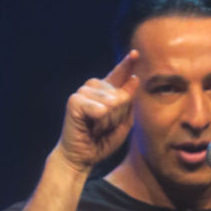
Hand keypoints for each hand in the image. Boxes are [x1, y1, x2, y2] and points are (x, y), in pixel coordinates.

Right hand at [55, 50, 139, 172]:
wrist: (81, 158)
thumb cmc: (101, 142)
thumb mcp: (123, 123)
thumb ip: (130, 102)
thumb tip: (134, 79)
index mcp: (106, 92)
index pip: (119, 74)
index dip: (127, 64)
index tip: (136, 53)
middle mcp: (94, 88)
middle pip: (121, 95)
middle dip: (118, 116)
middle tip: (104, 128)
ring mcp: (83, 92)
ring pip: (112, 102)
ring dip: (108, 121)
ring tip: (96, 128)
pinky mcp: (74, 101)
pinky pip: (99, 108)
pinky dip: (99, 120)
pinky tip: (91, 125)